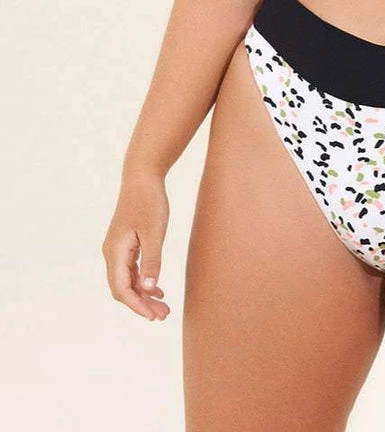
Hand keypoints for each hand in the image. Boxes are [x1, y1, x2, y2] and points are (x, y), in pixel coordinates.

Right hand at [102, 172, 170, 321]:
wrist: (142, 177)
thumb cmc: (149, 202)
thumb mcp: (155, 232)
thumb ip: (152, 261)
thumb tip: (147, 289)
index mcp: (115, 252)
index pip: (121, 288)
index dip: (136, 305)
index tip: (153, 317)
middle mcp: (112, 253)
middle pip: (123, 289)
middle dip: (141, 305)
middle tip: (164, 315)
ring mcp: (118, 249)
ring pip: (128, 281)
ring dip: (144, 295)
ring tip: (164, 308)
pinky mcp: (126, 244)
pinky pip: (131, 270)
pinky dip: (143, 282)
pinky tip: (158, 290)